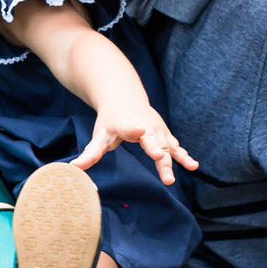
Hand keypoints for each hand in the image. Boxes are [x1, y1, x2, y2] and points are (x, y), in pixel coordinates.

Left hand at [71, 105, 197, 183]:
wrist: (125, 98)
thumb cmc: (111, 119)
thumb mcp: (100, 134)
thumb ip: (90, 153)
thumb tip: (73, 168)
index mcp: (130, 124)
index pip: (135, 129)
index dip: (138, 131)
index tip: (141, 132)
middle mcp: (147, 126)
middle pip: (154, 141)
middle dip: (158, 152)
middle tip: (160, 161)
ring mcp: (159, 131)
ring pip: (168, 146)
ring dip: (176, 158)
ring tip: (187, 170)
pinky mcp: (165, 135)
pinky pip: (176, 147)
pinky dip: (184, 156)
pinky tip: (193, 166)